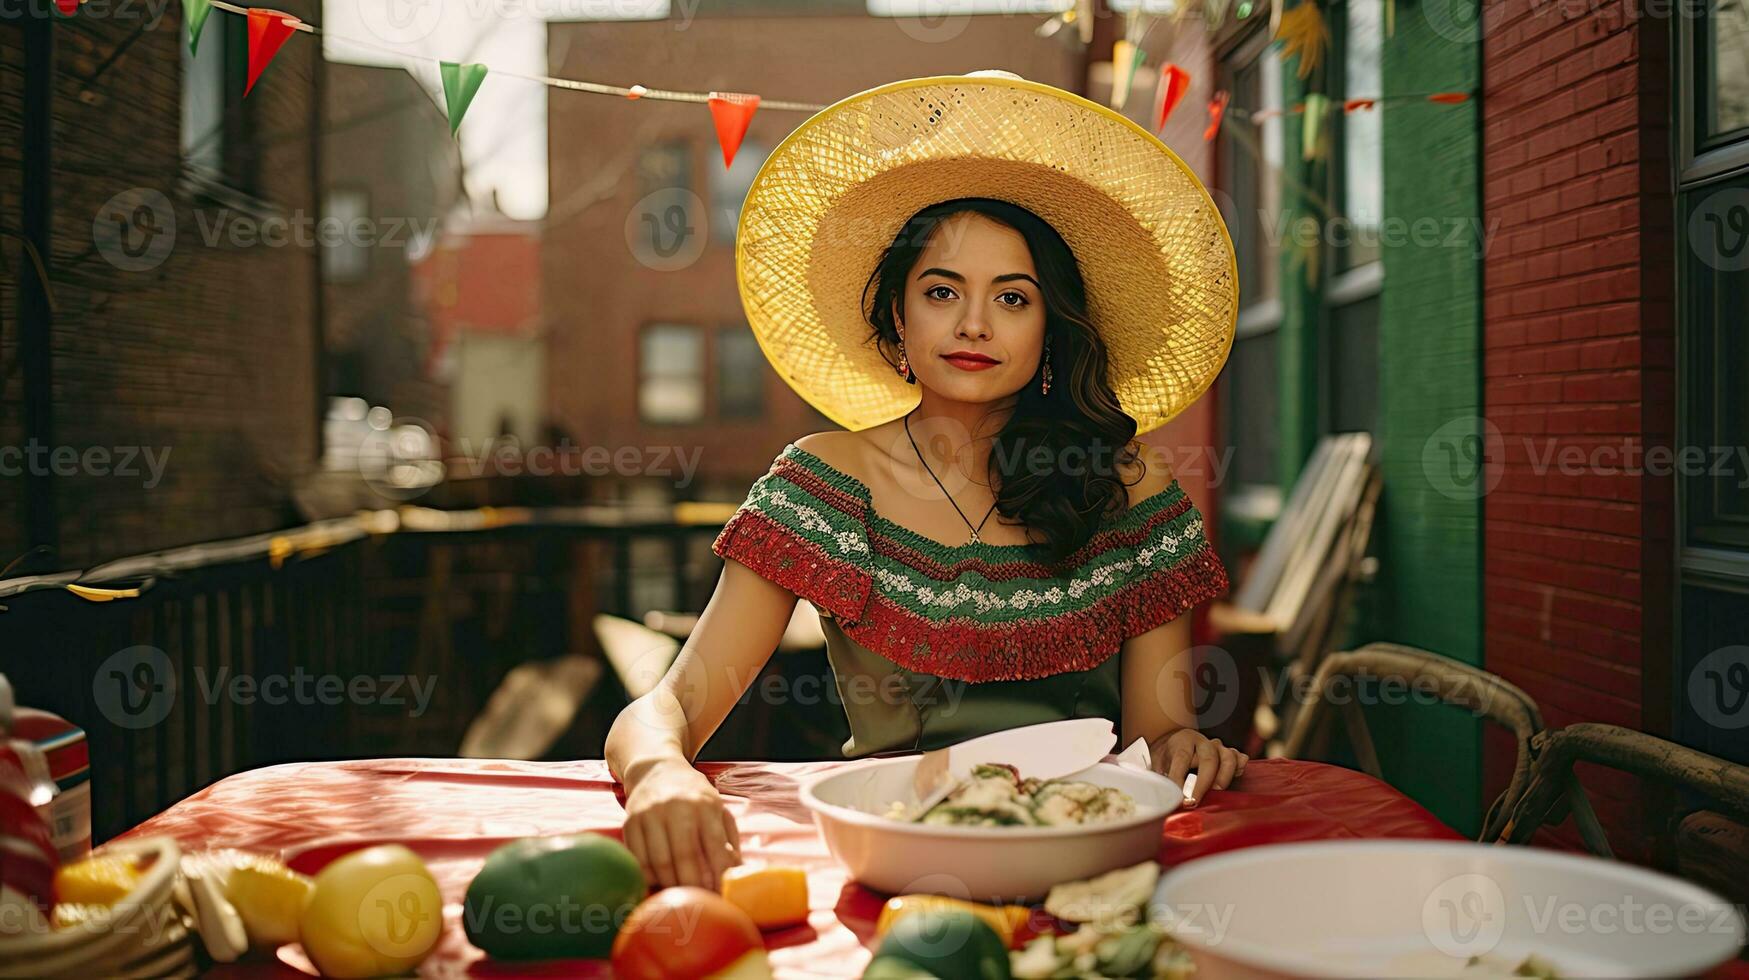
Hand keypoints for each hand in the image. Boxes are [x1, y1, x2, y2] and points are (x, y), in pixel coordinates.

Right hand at [621, 759, 741, 888]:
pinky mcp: (630, 821)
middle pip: (684, 857)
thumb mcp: (717, 808)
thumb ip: (728, 839)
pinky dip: (649, 877)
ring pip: (658, 862)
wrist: (655, 769)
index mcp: (704, 804)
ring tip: (680, 896)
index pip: (714, 846)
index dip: (718, 875)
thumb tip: (736, 874)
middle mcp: (675, 807)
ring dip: (670, 886)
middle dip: (693, 886)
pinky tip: (659, 882)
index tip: (720, 894)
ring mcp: (649, 814)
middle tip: (698, 903)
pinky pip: (638, 859)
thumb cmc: (693, 795)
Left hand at [1151, 729, 1247, 807]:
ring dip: (1224, 777)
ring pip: (1228, 757)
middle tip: (1195, 800)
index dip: (1180, 778)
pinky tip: (1233, 779)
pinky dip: (1239, 769)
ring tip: (1216, 791)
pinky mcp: (1229, 753)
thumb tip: (1162, 798)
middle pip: (1209, 759)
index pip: (1182, 757)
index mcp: (1182, 741)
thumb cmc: (1167, 756)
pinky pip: (1239, 759)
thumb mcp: (1157, 763)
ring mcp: (1218, 746)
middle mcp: (1202, 742)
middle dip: (1203, 783)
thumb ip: (1160, 778)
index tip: (1179, 796)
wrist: (1175, 741)